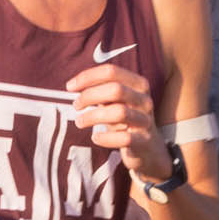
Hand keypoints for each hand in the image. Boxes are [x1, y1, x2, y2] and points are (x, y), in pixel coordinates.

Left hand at [66, 64, 167, 181]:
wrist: (148, 148)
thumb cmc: (125, 118)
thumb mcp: (115, 101)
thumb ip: (100, 89)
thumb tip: (73, 85)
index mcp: (138, 84)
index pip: (111, 72)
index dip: (87, 77)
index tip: (70, 87)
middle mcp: (145, 100)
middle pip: (116, 89)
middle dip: (89, 96)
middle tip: (76, 105)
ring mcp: (146, 121)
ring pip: (120, 112)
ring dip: (92, 116)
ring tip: (80, 122)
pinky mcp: (144, 141)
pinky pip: (124, 138)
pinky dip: (105, 138)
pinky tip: (95, 138)